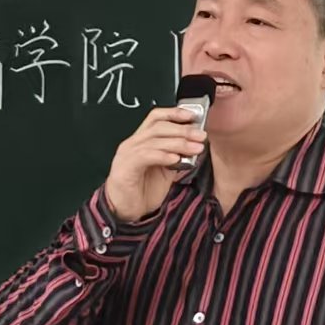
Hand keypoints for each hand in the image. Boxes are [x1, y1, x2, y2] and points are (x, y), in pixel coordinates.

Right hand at [103, 107, 206, 223]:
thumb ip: (175, 157)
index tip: (194, 116)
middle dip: (183, 129)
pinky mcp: (126, 167)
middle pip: (158, 126)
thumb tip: (194, 146)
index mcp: (140, 141)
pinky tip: (176, 159)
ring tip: (196, 148)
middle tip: (200, 135)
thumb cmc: (141, 191)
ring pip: (155, 140)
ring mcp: (127, 155)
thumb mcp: (164, 171)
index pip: (156, 118)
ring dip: (179, 143)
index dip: (175, 113)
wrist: (123, 211)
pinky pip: (146, 156)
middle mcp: (132, 144)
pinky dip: (163, 155)